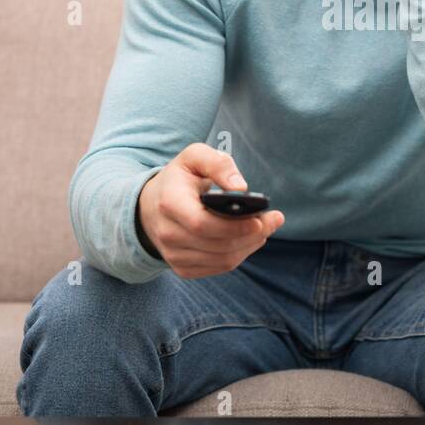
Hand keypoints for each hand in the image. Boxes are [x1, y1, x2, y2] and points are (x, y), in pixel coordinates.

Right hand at [137, 143, 284, 278]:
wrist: (150, 205)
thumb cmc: (179, 178)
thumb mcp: (195, 157)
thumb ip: (219, 164)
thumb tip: (242, 188)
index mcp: (169, 203)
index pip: (203, 224)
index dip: (234, 226)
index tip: (260, 219)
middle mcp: (168, 233)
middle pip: (218, 244)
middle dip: (252, 234)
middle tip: (274, 220)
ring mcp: (173, 254)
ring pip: (222, 259)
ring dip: (250, 245)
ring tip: (265, 227)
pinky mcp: (181, 268)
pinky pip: (218, 267)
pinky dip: (239, 254)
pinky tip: (249, 239)